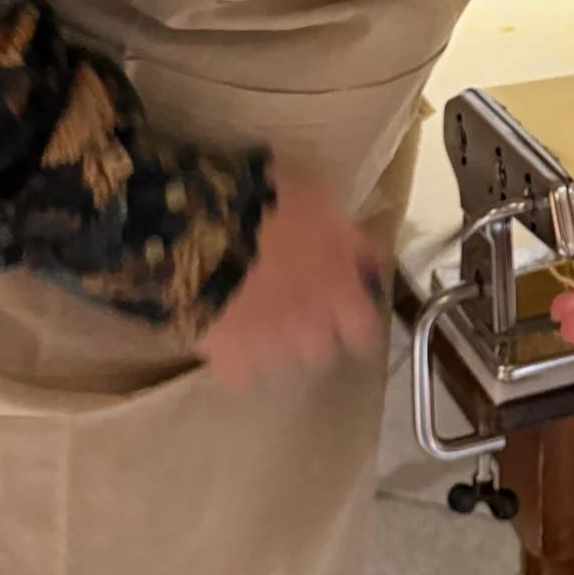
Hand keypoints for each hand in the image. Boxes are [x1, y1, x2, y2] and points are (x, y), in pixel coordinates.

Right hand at [198, 168, 383, 387]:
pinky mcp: (231, 361)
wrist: (205, 225)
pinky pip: (240, 371)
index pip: (366, 331)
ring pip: (282, 362)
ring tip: (253, 316)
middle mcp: (314, 329)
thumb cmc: (271, 204)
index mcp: (341, 292)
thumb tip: (368, 264)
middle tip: (292, 307)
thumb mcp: (323, 205)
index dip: (353, 320)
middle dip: (312, 333)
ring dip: (273, 344)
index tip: (342, 308)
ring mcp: (272, 350)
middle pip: (323, 350)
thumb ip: (351, 241)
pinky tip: (225, 331)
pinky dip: (235, 356)